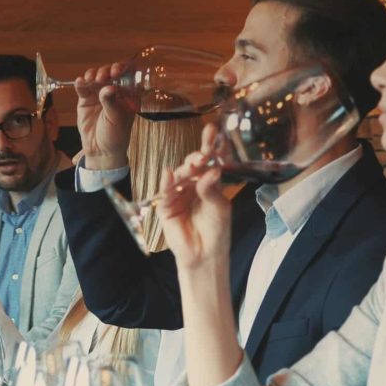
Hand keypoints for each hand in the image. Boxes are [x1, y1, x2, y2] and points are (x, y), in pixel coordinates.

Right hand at [74, 62, 133, 169]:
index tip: (117, 71)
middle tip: (103, 77)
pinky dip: (81, 83)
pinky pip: (83, 87)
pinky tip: (81, 82)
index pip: (128, 75)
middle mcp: (114, 92)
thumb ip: (111, 102)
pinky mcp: (86, 99)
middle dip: (106, 71)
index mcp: (128, 95)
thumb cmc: (115, 136)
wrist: (100, 151)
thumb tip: (108, 87)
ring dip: (93, 75)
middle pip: (110, 73)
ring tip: (91, 79)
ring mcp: (99, 94)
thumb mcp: (116, 119)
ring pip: (96, 77)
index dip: (123, 69)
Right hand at [156, 124, 231, 272]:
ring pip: (180, 176)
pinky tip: (169, 174)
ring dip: (186, 169)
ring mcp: (178, 194)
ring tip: (195, 164)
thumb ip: (212, 189)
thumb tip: (211, 170)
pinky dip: (167, 183)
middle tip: (204, 154)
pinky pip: (165, 192)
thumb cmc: (216, 230)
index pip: (209, 161)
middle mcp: (192, 185)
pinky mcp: (166, 206)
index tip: (212, 131)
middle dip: (198, 157)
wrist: (205, 254)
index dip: (210, 146)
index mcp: (209, 182)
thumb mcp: (219, 207)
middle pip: (193, 165)